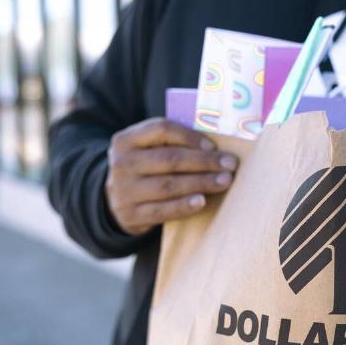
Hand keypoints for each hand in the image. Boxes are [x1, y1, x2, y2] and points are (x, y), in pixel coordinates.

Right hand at [105, 118, 237, 235]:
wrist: (116, 202)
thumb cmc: (145, 170)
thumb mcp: (147, 151)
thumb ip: (171, 144)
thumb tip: (216, 146)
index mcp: (126, 140)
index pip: (161, 129)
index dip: (190, 136)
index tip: (214, 145)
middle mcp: (122, 164)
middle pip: (169, 159)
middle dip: (204, 161)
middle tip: (230, 164)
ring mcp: (124, 191)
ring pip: (169, 185)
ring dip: (201, 183)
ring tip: (224, 181)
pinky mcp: (131, 215)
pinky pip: (162, 210)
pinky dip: (184, 206)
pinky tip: (202, 201)